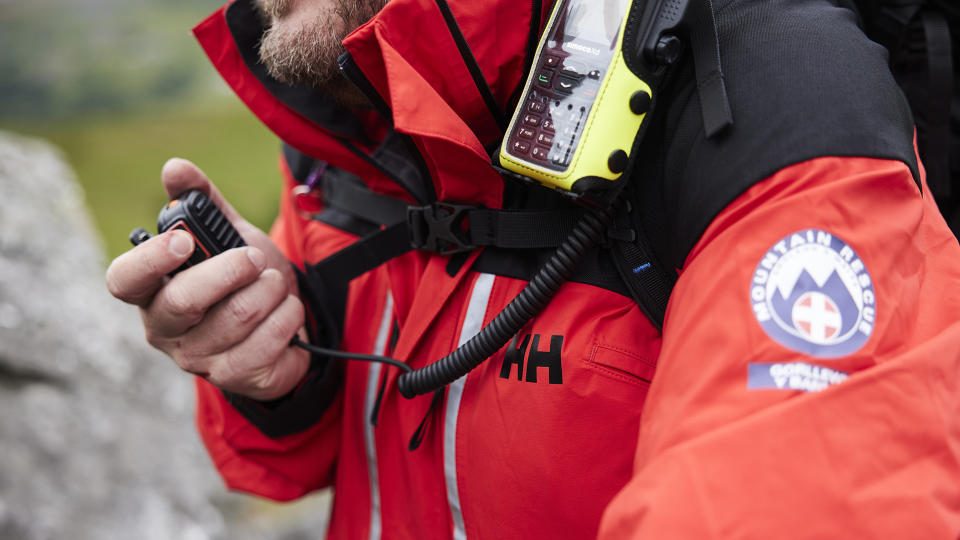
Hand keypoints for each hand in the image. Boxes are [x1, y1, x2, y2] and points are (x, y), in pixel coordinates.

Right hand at [106, 158, 308, 399]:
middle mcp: (166, 330)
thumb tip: (174, 168)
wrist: (284, 324)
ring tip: (276, 284)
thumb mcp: (227, 236)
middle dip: (231, 270)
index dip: (150, 261)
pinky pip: (268, 341)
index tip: (183, 240)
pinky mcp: (235, 378)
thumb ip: (203, 202)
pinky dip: (288, 315)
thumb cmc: (244, 279)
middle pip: (185, 302)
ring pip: (239, 316)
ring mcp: (199, 360)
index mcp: (152, 291)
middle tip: (256, 258)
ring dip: (271, 290)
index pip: (125, 281)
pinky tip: (286, 311)